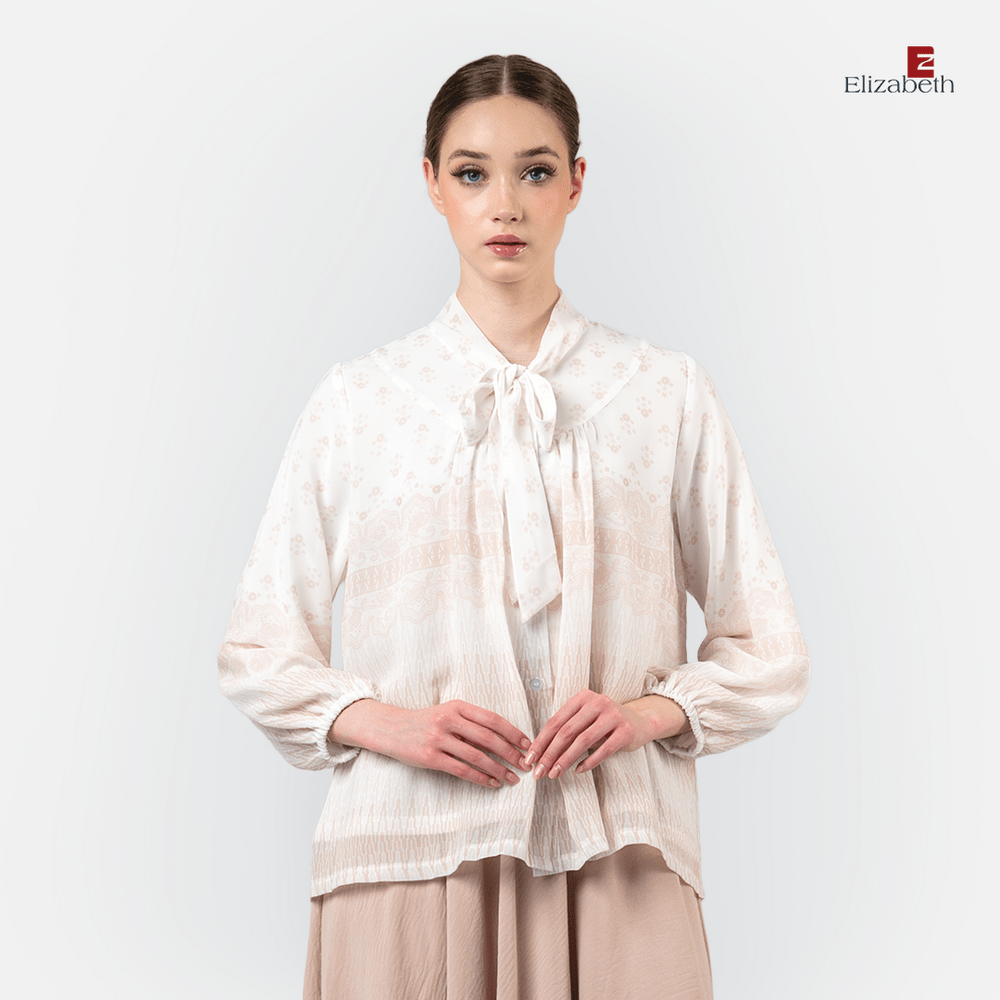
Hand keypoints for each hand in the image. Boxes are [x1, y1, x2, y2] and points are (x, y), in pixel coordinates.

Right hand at [329, 699, 532, 788]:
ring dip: (498, 769)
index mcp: (457, 706)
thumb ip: (470, 722)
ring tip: (512, 778)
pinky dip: (480, 778)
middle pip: (488, 738)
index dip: (512, 732)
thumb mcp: (447, 713)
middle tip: (525, 764)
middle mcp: (449, 719)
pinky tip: (492, 784)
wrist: (392, 729)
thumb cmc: (425, 722)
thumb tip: (503, 739)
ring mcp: (439, 738)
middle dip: (510, 753)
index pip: (492, 719)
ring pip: (477, 756)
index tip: (527, 744)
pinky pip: (462, 770)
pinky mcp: (430, 757)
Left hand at [526, 692, 689, 778]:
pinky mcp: (626, 731)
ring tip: (554, 774)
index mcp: (582, 697)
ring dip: (566, 760)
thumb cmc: (606, 722)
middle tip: (539, 771)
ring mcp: (613, 716)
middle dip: (550, 753)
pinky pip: (604, 750)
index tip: (530, 758)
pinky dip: (588, 762)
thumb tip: (541, 752)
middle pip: (567, 731)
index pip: (556, 721)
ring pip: (583, 741)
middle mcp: (597, 703)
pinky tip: (578, 770)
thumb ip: (568, 728)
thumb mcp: (586, 718)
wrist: (640, 721)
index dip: (541, 741)